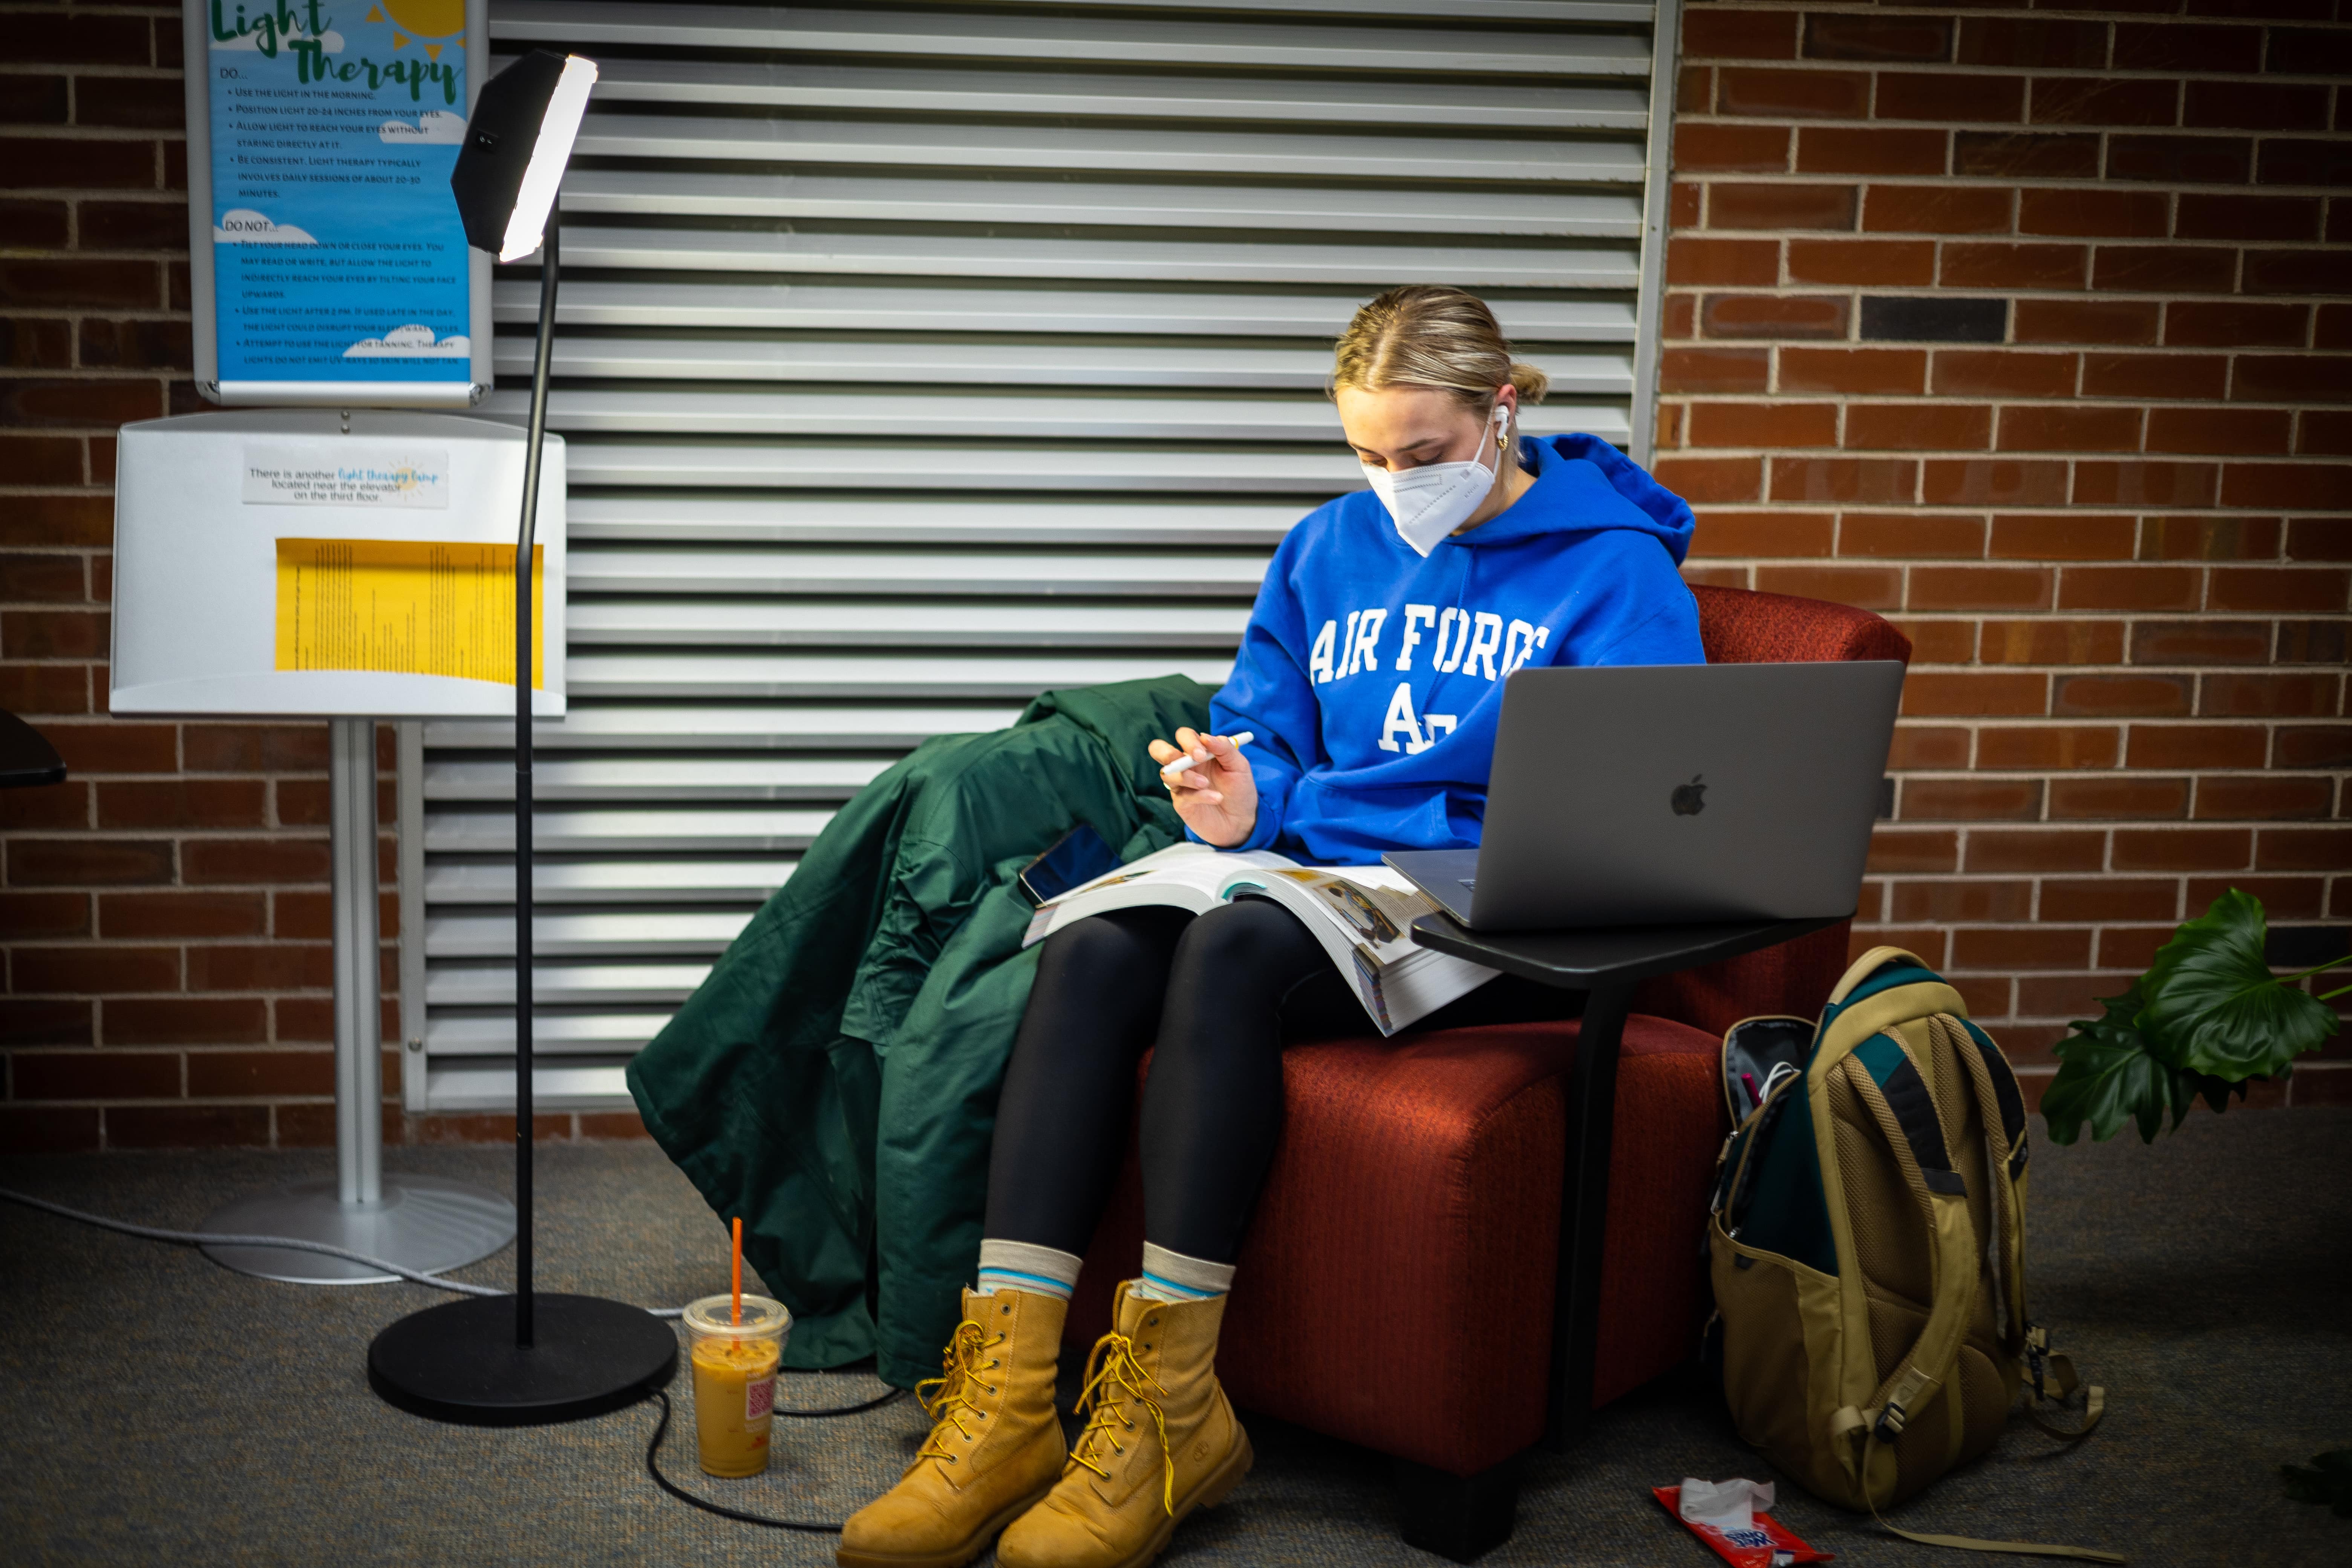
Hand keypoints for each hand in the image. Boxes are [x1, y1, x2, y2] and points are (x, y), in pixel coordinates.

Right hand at [1148, 727, 1257, 847]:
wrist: (1242, 819)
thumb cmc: (1239, 788)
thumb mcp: (1239, 765)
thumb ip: (1225, 748)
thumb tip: (1205, 737)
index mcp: (1198, 751)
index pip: (1183, 735)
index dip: (1188, 741)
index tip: (1202, 753)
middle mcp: (1185, 765)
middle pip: (1158, 749)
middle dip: (1167, 753)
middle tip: (1191, 761)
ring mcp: (1181, 784)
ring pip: (1167, 774)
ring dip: (1187, 777)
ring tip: (1207, 784)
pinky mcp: (1181, 803)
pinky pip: (1182, 795)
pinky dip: (1200, 796)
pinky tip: (1216, 798)